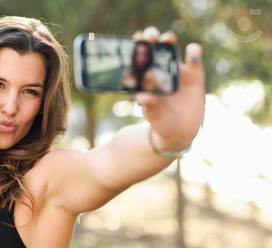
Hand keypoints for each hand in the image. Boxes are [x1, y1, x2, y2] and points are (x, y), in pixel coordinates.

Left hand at [133, 27, 204, 150]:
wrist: (180, 132)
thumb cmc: (161, 123)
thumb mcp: (155, 117)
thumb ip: (150, 106)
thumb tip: (141, 97)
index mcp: (145, 79)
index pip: (137, 59)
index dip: (135, 49)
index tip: (134, 44)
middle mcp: (159, 71)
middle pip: (153, 48)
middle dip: (150, 38)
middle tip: (150, 36)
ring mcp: (176, 71)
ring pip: (172, 49)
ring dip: (169, 40)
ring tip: (167, 39)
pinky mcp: (194, 75)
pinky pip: (194, 59)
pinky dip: (194, 53)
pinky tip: (192, 52)